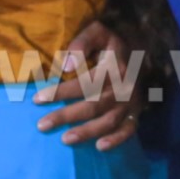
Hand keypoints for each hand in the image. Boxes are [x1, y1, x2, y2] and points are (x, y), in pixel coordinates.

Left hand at [34, 18, 142, 150]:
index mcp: (113, 68)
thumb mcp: (98, 32)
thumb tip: (66, 66)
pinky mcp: (136, 112)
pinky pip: (129, 130)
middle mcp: (123, 88)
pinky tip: (99, 147)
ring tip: (65, 140)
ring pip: (109, 121)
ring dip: (88, 132)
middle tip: (42, 125)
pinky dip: (116, 140)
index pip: (84, 83)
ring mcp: (131, 102)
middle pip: (93, 105)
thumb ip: (82, 43)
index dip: (61, 92)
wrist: (142, 50)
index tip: (37, 99)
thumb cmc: (110, 43)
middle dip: (66, 116)